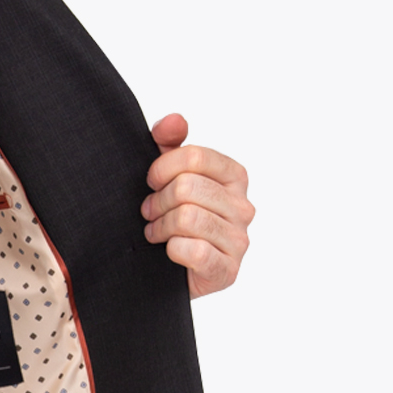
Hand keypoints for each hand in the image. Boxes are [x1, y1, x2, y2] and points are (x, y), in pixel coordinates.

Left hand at [141, 114, 252, 299]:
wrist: (167, 271)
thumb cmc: (171, 217)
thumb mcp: (167, 175)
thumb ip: (170, 143)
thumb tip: (174, 121)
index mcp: (234, 177)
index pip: (194, 157)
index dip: (162, 168)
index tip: (151, 182)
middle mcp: (243, 207)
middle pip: (187, 187)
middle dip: (157, 201)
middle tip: (149, 212)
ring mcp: (239, 240)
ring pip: (187, 217)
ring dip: (160, 226)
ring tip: (156, 232)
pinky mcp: (228, 270)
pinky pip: (194, 250)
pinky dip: (172, 250)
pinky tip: (169, 252)